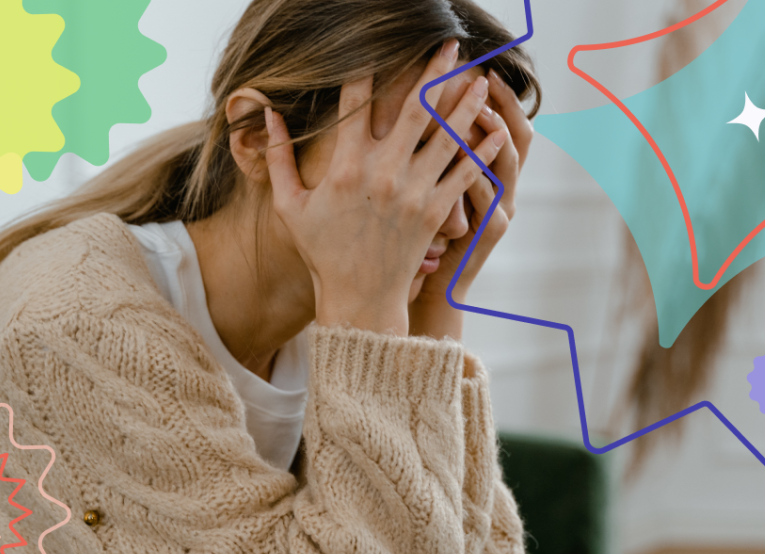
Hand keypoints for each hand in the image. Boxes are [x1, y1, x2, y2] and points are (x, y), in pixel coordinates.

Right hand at [265, 39, 506, 335]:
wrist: (359, 298)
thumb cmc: (322, 251)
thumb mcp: (289, 205)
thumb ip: (277, 158)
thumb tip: (268, 114)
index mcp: (346, 166)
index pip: (357, 102)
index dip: (367, 69)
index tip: (378, 45)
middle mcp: (383, 172)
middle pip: (417, 108)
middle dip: (436, 71)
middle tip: (451, 44)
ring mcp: (413, 191)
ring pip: (448, 135)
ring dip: (467, 102)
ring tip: (482, 77)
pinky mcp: (435, 212)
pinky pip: (465, 174)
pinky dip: (483, 151)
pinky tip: (496, 130)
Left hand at [409, 68, 534, 339]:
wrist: (436, 289)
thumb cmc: (430, 239)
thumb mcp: (438, 193)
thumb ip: (437, 158)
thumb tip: (424, 112)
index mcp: (494, 176)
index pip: (507, 125)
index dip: (502, 98)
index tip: (484, 69)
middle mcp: (506, 190)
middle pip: (519, 136)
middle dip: (505, 104)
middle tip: (486, 78)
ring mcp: (502, 210)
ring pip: (507, 163)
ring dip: (494, 134)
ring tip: (478, 109)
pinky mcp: (490, 231)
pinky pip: (486, 197)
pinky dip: (475, 174)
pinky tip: (460, 155)